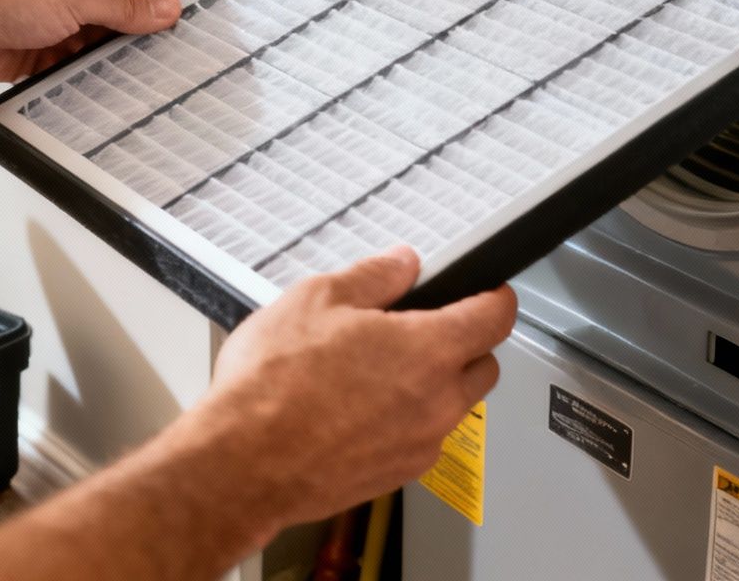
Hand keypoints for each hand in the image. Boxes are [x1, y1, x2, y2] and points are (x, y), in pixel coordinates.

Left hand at [0, 0, 192, 80]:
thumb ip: (125, 6)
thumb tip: (165, 9)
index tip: (197, 11)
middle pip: (124, 9)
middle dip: (148, 29)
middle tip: (180, 51)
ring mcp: (55, 20)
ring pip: (102, 42)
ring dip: (119, 57)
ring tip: (150, 76)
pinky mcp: (40, 53)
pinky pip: (77, 68)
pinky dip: (91, 78)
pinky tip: (109, 90)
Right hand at [193, 248, 516, 538]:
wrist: (242, 465)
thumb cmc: (273, 386)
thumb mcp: (316, 298)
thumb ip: (373, 277)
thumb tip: (402, 264)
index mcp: (428, 349)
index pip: (496, 317)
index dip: (495, 297)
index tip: (487, 291)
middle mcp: (437, 401)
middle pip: (485, 366)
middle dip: (467, 344)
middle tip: (424, 329)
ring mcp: (420, 443)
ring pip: (453, 407)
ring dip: (435, 386)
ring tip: (379, 372)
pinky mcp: (398, 475)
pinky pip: (423, 440)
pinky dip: (407, 422)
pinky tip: (361, 410)